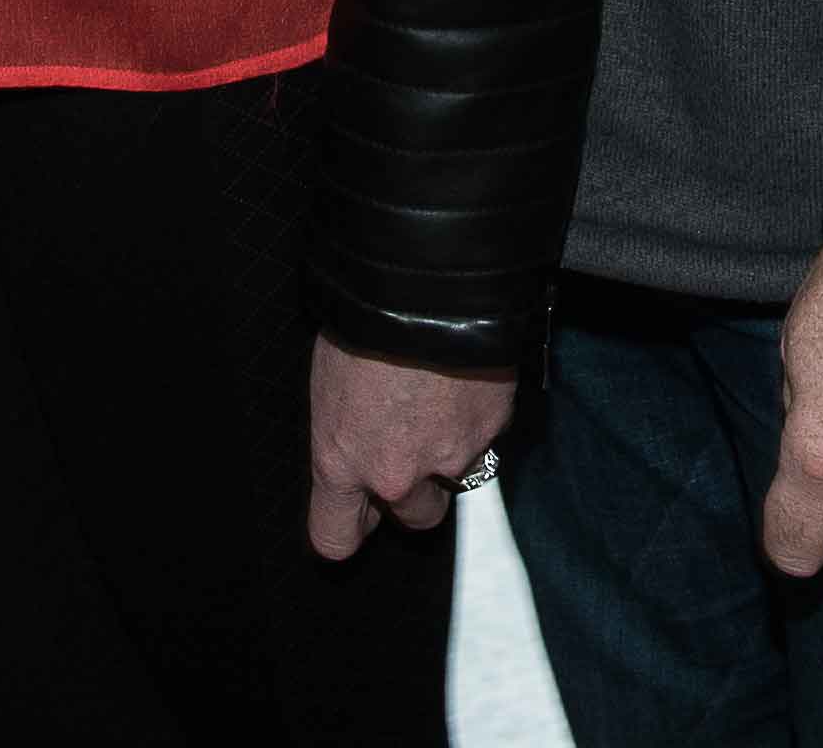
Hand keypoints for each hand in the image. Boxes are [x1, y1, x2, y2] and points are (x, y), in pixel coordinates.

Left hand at [305, 341, 513, 560]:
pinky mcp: (492, 429)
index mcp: (341, 461)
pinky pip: (488, 435)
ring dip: (453, 451)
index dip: (350, 527)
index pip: (335, 537)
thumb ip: (345, 430)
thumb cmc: (363, 319)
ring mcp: (449, 456)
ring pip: (458, 479)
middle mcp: (395, 473)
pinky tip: (467, 378)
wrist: (423, 285)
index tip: (358, 517)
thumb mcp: (329, 380)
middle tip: (415, 446)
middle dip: (418, 490)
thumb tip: (356, 434)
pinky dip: (480, 416)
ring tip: (444, 401)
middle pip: (415, 517)